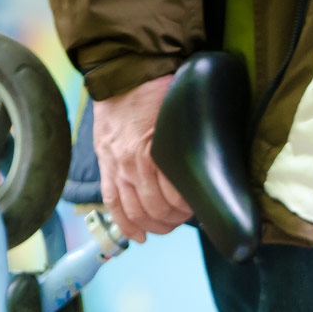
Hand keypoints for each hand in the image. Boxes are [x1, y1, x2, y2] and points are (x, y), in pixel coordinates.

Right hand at [93, 74, 192, 242]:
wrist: (122, 74)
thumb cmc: (158, 91)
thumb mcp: (181, 117)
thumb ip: (187, 145)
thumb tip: (207, 168)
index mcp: (155, 151)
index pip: (175, 196)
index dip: (189, 208)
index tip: (200, 208)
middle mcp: (133, 164)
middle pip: (156, 209)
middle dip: (174, 219)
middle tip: (186, 218)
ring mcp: (116, 167)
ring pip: (135, 211)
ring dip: (154, 225)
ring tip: (167, 226)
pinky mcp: (105, 166)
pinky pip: (112, 203)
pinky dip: (125, 224)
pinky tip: (138, 237)